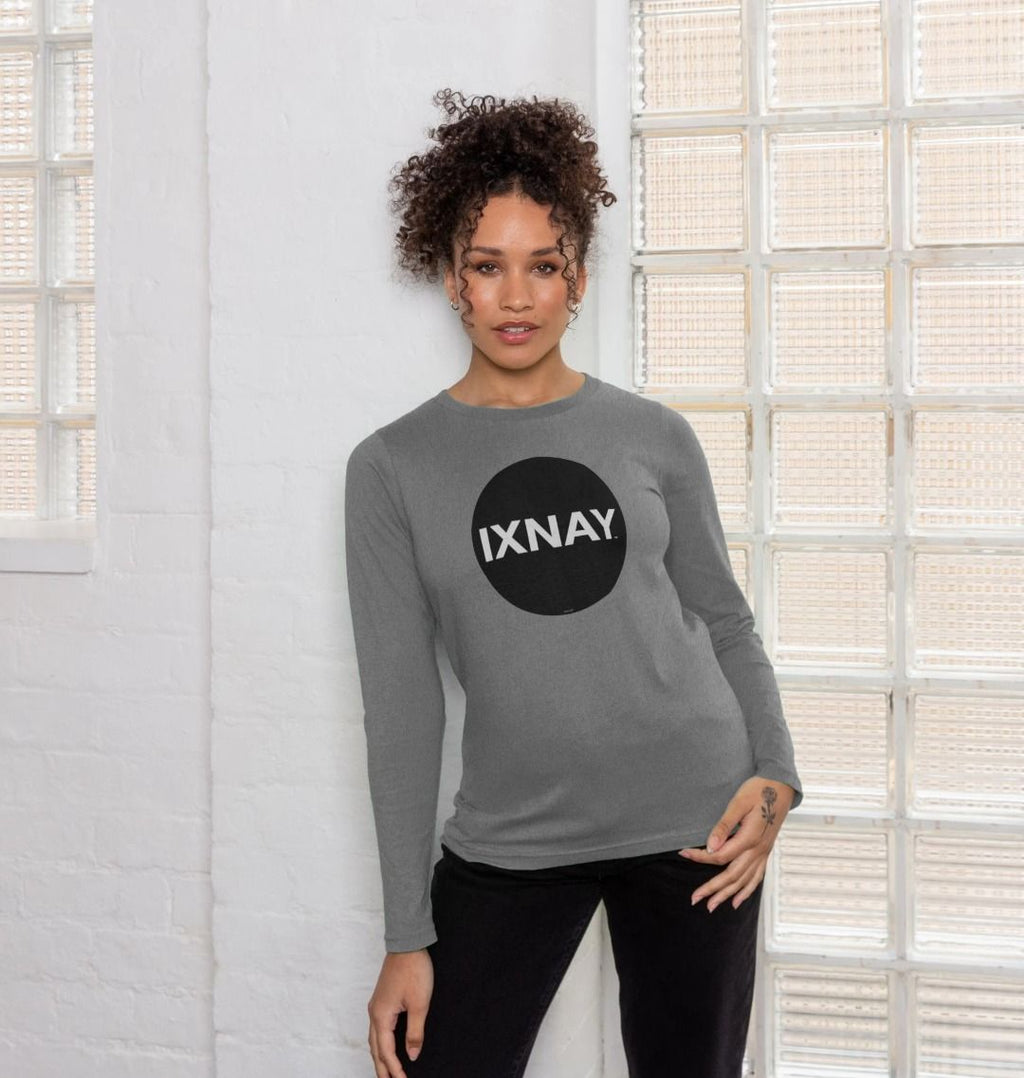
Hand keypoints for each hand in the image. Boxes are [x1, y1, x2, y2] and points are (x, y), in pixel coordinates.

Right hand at [367, 948, 433, 1077]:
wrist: (408, 944)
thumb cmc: (414, 970)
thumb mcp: (419, 1004)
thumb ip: (415, 1032)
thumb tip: (412, 1055)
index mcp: (381, 1016)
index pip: (386, 1051)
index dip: (394, 1069)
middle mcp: (374, 1012)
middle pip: (375, 1048)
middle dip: (381, 1068)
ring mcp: (376, 1005)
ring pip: (374, 1038)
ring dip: (379, 1056)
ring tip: (386, 1071)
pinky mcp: (381, 999)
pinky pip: (378, 1028)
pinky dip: (381, 1042)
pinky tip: (387, 1045)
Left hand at [678, 776, 794, 912]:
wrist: (780, 786)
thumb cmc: (757, 790)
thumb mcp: (738, 803)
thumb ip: (724, 826)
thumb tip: (710, 847)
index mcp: (749, 838)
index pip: (719, 856)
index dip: (700, 857)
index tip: (683, 854)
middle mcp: (758, 850)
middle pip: (732, 875)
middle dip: (712, 889)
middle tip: (695, 899)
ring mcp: (763, 853)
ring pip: (744, 881)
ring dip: (727, 895)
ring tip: (712, 906)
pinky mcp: (766, 852)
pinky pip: (757, 877)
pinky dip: (747, 891)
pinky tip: (737, 901)